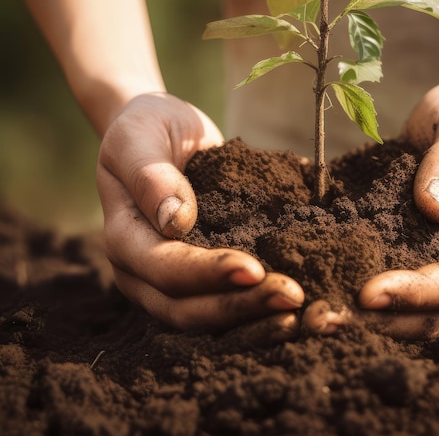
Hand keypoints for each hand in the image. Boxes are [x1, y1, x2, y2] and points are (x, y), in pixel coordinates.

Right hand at [97, 93, 303, 334]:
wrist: (161, 131)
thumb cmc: (147, 129)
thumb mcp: (139, 138)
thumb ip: (151, 176)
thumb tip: (176, 222)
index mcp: (125, 239)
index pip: (165, 269)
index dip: (208, 274)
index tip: (255, 269)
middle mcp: (144, 272)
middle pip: (188, 309)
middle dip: (242, 307)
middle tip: (294, 296)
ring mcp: (173, 280)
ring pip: (211, 319)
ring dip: (257, 320)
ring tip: (303, 313)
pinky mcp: (203, 276)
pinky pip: (230, 302)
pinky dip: (262, 310)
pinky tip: (300, 308)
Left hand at [303, 80, 438, 337]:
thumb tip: (432, 207)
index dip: (415, 293)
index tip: (366, 293)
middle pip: (431, 313)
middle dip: (380, 322)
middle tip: (322, 318)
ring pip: (410, 313)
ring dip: (364, 320)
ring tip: (314, 315)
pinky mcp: (417, 253)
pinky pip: (391, 286)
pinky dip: (357, 293)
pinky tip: (319, 286)